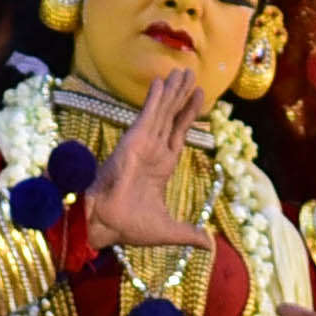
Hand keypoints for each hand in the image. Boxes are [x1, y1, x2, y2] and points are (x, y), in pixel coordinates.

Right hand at [80, 70, 213, 253]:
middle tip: (192, 75)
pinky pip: (148, 115)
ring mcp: (143, 144)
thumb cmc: (130, 227)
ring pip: (162, 112)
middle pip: (171, 117)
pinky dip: (155, 98)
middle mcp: (152, 152)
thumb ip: (189, 234)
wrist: (106, 225)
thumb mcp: (169, 231)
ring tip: (183, 71)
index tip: (197, 98)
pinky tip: (162, 81)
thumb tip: (209, 244)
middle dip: (181, 97)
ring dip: (172, 91)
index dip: (188, 116)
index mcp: (161, 168)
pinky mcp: (133, 141)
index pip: (178, 135)